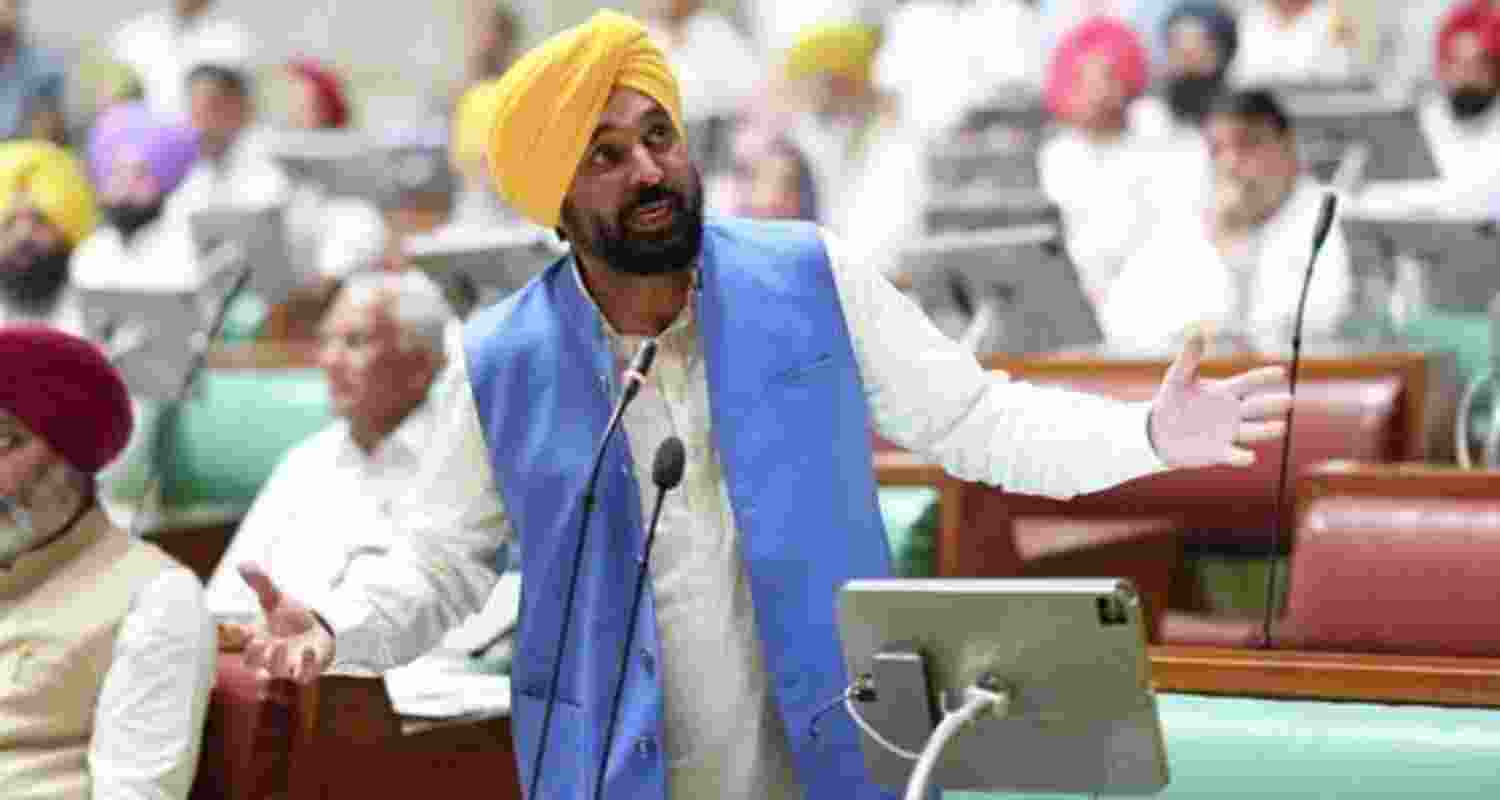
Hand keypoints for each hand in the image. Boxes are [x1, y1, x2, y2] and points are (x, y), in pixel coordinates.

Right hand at [235, 563, 334, 683]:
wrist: (319, 627)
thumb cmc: (291, 616)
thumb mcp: (276, 598)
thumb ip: (260, 583)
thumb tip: (243, 563)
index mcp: (256, 637)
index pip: (238, 638)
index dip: (233, 635)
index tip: (234, 626)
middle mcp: (268, 655)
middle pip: (251, 662)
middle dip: (252, 655)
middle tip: (258, 642)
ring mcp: (287, 665)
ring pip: (274, 672)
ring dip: (274, 661)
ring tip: (279, 644)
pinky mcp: (307, 669)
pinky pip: (303, 676)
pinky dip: (306, 665)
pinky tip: (309, 650)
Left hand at [1148, 333, 1291, 468]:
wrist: (1158, 430)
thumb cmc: (1172, 399)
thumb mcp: (1178, 377)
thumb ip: (1189, 357)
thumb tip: (1196, 331)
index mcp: (1226, 391)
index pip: (1249, 382)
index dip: (1263, 377)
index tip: (1280, 372)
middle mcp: (1233, 412)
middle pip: (1257, 407)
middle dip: (1273, 404)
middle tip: (1289, 400)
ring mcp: (1229, 432)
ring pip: (1254, 431)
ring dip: (1267, 430)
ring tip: (1280, 427)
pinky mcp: (1219, 452)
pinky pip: (1234, 455)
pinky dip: (1242, 457)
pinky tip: (1249, 457)